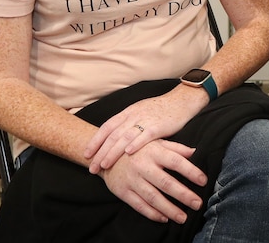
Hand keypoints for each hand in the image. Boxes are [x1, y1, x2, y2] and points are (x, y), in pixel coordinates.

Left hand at [84, 89, 206, 173]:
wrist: (182, 100)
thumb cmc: (161, 109)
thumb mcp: (140, 112)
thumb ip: (128, 124)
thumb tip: (113, 139)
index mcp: (128, 112)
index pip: (106, 127)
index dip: (95, 141)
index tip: (87, 155)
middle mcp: (133, 115)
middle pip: (112, 135)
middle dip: (100, 153)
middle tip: (92, 168)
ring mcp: (146, 120)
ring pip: (124, 137)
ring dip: (113, 152)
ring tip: (104, 165)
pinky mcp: (159, 125)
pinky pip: (145, 135)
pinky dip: (135, 144)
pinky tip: (128, 154)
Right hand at [100, 139, 206, 223]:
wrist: (106, 154)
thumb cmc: (138, 148)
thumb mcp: (155, 142)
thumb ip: (176, 148)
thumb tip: (196, 152)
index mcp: (154, 151)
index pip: (176, 162)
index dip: (191, 171)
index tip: (204, 181)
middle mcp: (143, 166)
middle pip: (166, 183)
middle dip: (184, 195)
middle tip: (198, 204)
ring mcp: (132, 179)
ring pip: (153, 197)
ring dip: (170, 209)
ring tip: (183, 217)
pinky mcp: (122, 191)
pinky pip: (139, 205)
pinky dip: (152, 213)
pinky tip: (164, 218)